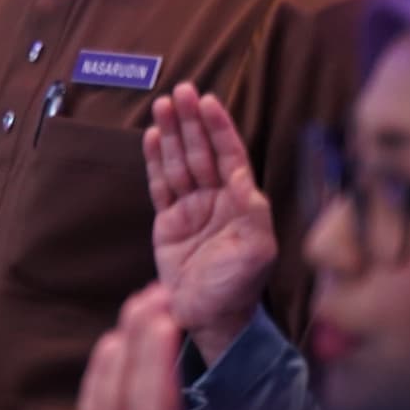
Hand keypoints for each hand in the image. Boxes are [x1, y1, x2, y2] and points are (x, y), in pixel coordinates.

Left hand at [58, 284, 194, 409]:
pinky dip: (102, 368)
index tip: (168, 313)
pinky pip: (89, 401)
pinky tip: (111, 347)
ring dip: (122, 340)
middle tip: (158, 288)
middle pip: (124, 377)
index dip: (158, 352)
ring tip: (140, 304)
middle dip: (139, 331)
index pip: (152, 396)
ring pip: (103, 382)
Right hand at [145, 84, 277, 364]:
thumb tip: (243, 175)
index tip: (207, 102)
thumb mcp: (257, 252)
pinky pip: (160, 183)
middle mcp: (216, 200)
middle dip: (192, 121)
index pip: (230, 156)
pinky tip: (152, 136)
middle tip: (181, 91)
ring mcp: (191, 209)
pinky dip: (155, 159)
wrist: (207, 318)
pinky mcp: (167, 221)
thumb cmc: (237, 288)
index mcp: (241, 204)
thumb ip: (252, 211)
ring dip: (171, 133)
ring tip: (163, 105)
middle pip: (201, 151)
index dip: (219, 129)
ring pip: (179, 161)